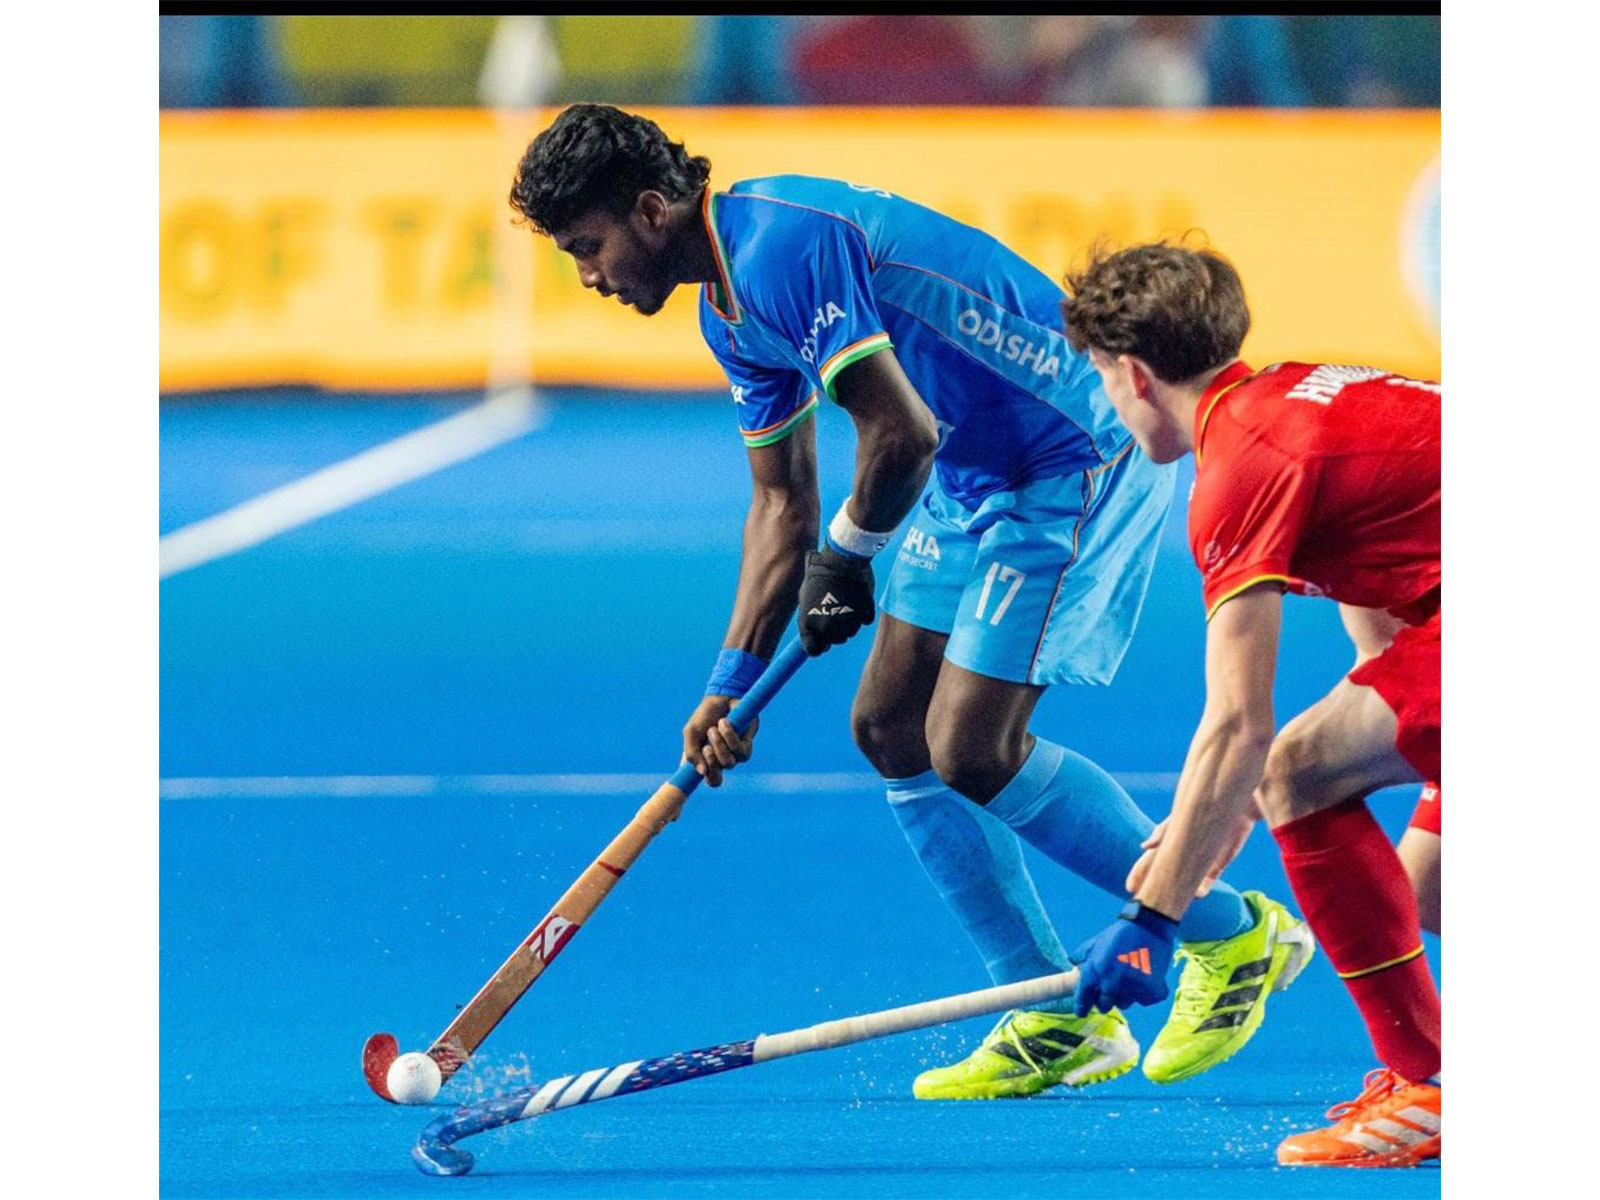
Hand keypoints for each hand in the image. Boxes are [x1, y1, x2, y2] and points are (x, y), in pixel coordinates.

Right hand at [681, 695, 758, 786]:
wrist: (721, 697)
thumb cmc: (705, 716)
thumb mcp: (691, 732)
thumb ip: (691, 753)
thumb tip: (701, 773)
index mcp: (705, 761)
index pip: (707, 782)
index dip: (700, 787)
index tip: (692, 787)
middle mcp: (721, 761)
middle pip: (716, 780)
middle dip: (710, 762)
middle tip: (706, 746)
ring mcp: (734, 755)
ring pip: (728, 763)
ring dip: (719, 745)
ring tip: (714, 728)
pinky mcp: (747, 745)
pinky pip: (740, 750)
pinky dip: (730, 736)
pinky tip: (725, 722)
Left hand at [797, 546, 874, 655]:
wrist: (841, 559)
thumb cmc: (819, 575)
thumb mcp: (804, 596)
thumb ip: (808, 618)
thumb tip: (814, 634)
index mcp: (809, 626)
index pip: (814, 650)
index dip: (819, 645)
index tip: (823, 639)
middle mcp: (828, 629)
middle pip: (835, 640)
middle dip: (835, 629)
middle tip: (834, 608)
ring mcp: (848, 623)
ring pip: (851, 632)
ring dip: (849, 621)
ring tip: (844, 600)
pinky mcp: (865, 615)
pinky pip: (864, 620)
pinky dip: (862, 612)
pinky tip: (857, 597)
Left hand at [1069, 904, 1178, 1016]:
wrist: (1148, 926)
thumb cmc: (1120, 934)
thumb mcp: (1096, 942)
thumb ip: (1082, 956)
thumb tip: (1073, 966)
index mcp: (1094, 971)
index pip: (1083, 998)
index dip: (1081, 1006)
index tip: (1081, 1012)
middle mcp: (1111, 983)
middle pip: (1104, 1006)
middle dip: (1106, 999)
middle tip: (1113, 987)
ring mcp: (1132, 988)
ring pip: (1125, 1004)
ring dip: (1126, 995)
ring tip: (1131, 976)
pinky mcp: (1151, 990)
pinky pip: (1145, 1001)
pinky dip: (1146, 992)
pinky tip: (1146, 976)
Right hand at [1125, 800, 1261, 897]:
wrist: (1238, 804)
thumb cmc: (1204, 805)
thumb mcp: (1180, 817)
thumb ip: (1162, 832)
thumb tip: (1144, 847)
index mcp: (1170, 839)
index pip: (1150, 859)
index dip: (1139, 873)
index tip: (1130, 888)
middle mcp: (1184, 851)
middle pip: (1165, 873)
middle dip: (1155, 887)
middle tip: (1147, 903)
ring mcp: (1200, 858)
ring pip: (1186, 880)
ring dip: (1180, 892)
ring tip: (1173, 904)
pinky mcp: (1218, 862)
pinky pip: (1208, 880)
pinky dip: (1203, 888)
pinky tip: (1198, 895)